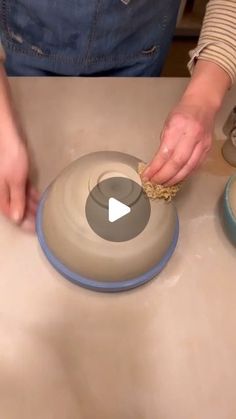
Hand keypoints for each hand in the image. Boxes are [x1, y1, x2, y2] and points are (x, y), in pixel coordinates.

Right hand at [0, 134, 38, 231]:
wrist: (7, 135)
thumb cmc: (10, 157)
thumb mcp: (15, 180)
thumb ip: (16, 199)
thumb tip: (16, 219)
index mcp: (0, 195)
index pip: (13, 215)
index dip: (24, 224)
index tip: (37, 231)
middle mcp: (3, 191)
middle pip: (17, 208)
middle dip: (29, 216)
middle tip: (44, 224)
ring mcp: (8, 183)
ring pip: (20, 199)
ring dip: (31, 206)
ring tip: (44, 213)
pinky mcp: (14, 175)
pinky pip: (22, 190)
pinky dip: (30, 196)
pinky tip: (40, 200)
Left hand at [142, 60, 230, 185]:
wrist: (203, 105)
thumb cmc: (182, 113)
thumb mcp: (167, 124)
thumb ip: (163, 144)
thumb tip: (156, 164)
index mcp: (178, 127)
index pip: (165, 153)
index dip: (156, 168)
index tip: (147, 175)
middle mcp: (192, 136)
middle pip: (177, 163)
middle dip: (164, 176)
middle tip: (155, 182)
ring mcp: (202, 144)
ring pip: (188, 168)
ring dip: (175, 179)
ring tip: (164, 184)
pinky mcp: (207, 150)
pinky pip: (195, 167)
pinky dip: (185, 175)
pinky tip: (176, 179)